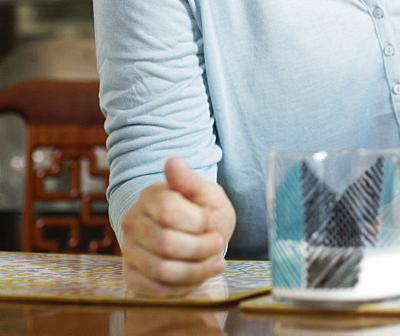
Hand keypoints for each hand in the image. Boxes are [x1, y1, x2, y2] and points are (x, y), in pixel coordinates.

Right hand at [120, 157, 235, 295]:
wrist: (196, 232)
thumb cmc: (203, 210)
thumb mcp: (207, 193)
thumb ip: (191, 181)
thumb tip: (172, 161)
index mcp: (151, 196)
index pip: (168, 210)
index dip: (198, 220)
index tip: (211, 220)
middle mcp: (133, 222)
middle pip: (167, 243)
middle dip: (202, 247)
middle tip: (217, 242)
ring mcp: (129, 250)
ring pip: (162, 270)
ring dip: (197, 269)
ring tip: (214, 261)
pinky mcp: (132, 275)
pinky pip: (154, 290)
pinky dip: (183, 286)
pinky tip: (200, 274)